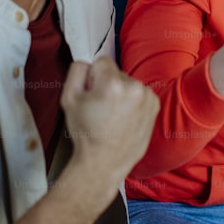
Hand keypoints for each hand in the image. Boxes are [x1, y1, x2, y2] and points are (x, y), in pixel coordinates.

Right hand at [61, 56, 158, 185]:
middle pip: (116, 73)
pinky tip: (124, 119)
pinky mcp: (155, 106)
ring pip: (128, 83)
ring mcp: (148, 97)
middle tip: (101, 108)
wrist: (105, 162)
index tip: (92, 93)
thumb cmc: (86, 133)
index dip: (92, 77)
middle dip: (108, 84)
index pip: (102, 61)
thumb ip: (76, 71)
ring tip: (113, 116)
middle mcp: (135, 88)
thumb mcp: (68, 99)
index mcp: (113, 84)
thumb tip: (87, 62)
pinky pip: (139, 94)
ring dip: (121, 93)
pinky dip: (132, 102)